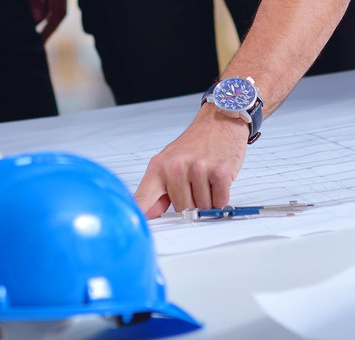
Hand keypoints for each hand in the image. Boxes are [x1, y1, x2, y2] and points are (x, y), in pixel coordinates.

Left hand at [16, 0, 67, 40]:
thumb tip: (37, 18)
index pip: (58, 11)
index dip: (49, 28)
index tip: (39, 41)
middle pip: (58, 9)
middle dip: (48, 25)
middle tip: (36, 41)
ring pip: (52, 1)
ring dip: (43, 15)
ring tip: (30, 28)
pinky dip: (40, 3)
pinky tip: (30, 10)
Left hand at [133, 104, 250, 217]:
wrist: (219, 122)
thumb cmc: (195, 143)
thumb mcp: (169, 162)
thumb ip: (158, 191)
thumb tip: (148, 217)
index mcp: (158, 167)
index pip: (142, 200)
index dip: (138, 219)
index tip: (133, 232)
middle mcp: (175, 168)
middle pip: (182, 210)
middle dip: (192, 203)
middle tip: (196, 183)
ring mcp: (197, 170)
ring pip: (202, 208)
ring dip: (208, 199)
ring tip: (207, 178)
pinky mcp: (219, 173)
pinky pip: (219, 202)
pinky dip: (221, 197)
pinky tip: (217, 179)